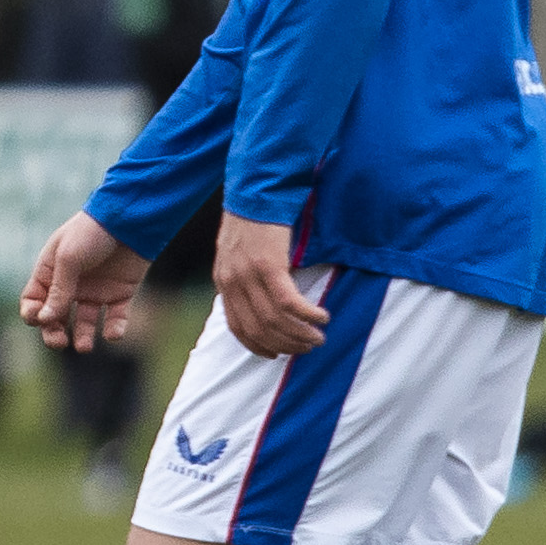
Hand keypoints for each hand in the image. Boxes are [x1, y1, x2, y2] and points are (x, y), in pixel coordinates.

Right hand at [20, 209, 149, 352]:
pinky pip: (115, 318)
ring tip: (84, 346)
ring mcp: (95, 290)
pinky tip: (112, 334)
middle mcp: (71, 284)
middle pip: (56, 317)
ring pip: (84, 322)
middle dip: (54, 332)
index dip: (33, 314)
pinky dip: (113, 329)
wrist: (130, 220)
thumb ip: (58, 291)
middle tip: (60, 342)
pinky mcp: (120, 294)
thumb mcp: (68, 259)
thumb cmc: (91, 233)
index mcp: (50, 272)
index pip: (33, 301)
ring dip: (82, 336)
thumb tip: (44, 320)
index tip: (40, 319)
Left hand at [211, 214, 328, 357]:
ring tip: (319, 337)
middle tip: (309, 347)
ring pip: (274, 320)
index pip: (237, 327)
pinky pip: (288, 302)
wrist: (255, 188)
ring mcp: (248, 273)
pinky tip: (322, 316)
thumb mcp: (240, 253)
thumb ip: (247, 278)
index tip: (277, 355)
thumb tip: (265, 303)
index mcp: (223, 282)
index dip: (258, 346)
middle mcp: (232, 282)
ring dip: (300, 334)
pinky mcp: (268, 263)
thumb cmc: (254, 220)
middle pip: (259, 329)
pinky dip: (306, 315)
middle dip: (286, 345)